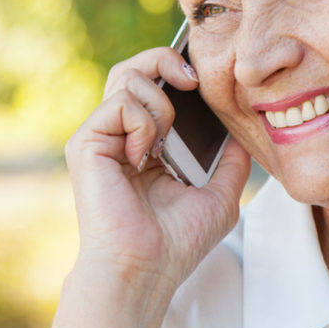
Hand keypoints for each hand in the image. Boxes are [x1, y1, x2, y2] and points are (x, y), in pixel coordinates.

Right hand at [64, 45, 250, 292]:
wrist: (146, 269)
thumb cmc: (177, 241)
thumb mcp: (220, 195)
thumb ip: (232, 161)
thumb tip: (242, 132)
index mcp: (146, 143)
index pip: (155, 84)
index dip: (176, 69)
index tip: (202, 78)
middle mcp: (120, 134)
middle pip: (135, 67)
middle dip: (166, 59)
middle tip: (192, 80)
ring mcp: (101, 136)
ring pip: (126, 76)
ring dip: (160, 101)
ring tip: (165, 139)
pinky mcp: (86, 143)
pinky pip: (120, 103)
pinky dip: (143, 121)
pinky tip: (146, 154)